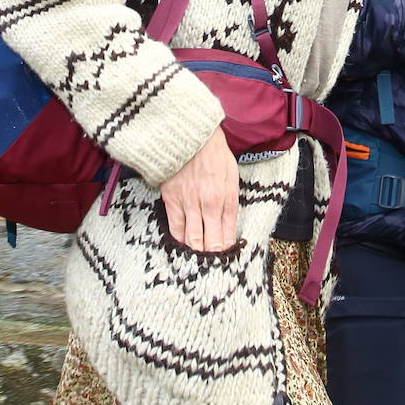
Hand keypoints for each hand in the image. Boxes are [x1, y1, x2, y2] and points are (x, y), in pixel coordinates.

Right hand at [159, 127, 238, 251]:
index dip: (226, 252)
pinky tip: (183, 247)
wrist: (190, 135)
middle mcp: (209, 204)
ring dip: (196, 254)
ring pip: (192, 241)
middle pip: (210, 244)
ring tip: (198, 263)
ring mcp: (189, 204)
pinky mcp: (171, 201)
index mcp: (227, 198)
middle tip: (213, 269)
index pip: (227, 236)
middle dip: (212, 259)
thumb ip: (231, 202)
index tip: (226, 259)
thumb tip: (228, 226)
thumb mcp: (232, 175)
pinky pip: (175, 230)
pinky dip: (180, 242)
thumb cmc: (214, 153)